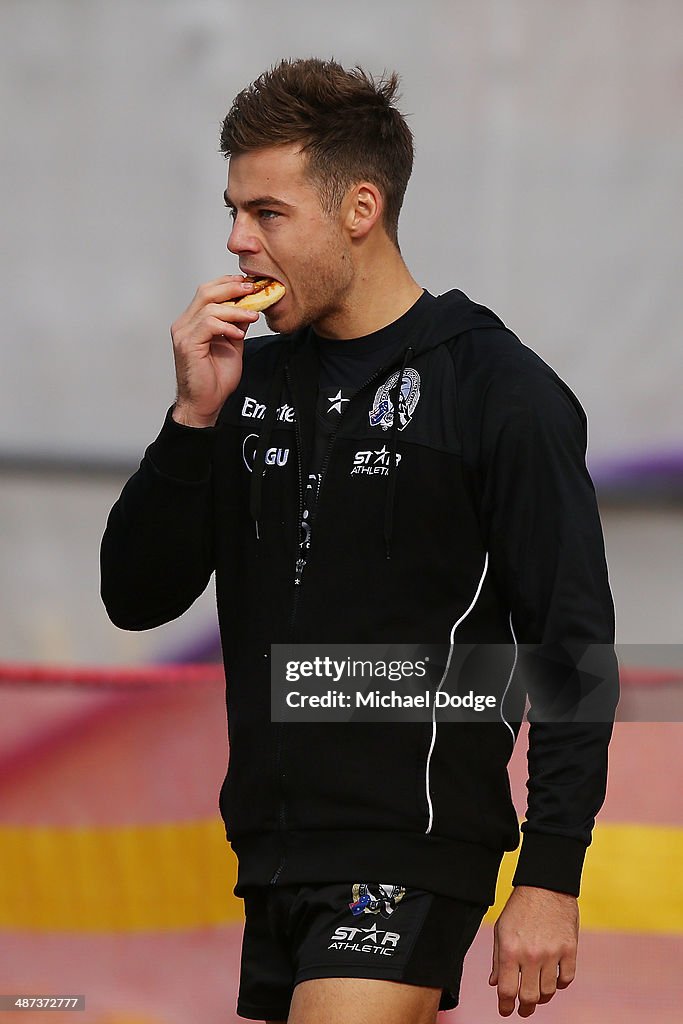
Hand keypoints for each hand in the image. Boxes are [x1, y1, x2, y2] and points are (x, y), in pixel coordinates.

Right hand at [170, 275, 259, 426]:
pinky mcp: (187, 344)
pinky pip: (208, 324)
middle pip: (206, 292)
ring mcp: (184, 333)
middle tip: (253, 289)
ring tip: (253, 315)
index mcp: (193, 321)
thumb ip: (236, 325)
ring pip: (209, 307)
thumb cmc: (215, 378)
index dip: (228, 284)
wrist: (206, 403)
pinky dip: (227, 326)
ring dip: (235, 309)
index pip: (208, 292)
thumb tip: (249, 307)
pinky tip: (239, 334)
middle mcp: (185, 324)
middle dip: (232, 288)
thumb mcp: (232, 345)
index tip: (249, 284)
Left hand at [489, 885, 577, 1016]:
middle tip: (523, 1009)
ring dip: (542, 997)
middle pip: (529, 997)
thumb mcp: (501, 929)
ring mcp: (552, 953)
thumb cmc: (519, 907)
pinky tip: (554, 979)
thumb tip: (494, 984)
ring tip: (538, 993)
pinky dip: (560, 984)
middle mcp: (531, 954)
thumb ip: (496, 958)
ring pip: (549, 992)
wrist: (546, 886)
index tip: (505, 1011)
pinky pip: (566, 980)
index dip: (505, 1006)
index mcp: (510, 949)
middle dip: (525, 1007)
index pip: (507, 990)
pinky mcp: (569, 949)